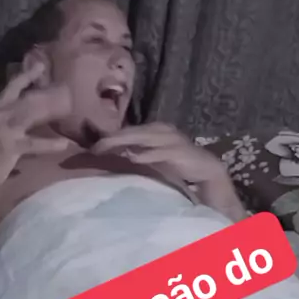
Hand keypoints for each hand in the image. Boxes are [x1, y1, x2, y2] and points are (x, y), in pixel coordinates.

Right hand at [0, 50, 71, 188]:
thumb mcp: (1, 128)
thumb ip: (15, 116)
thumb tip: (37, 108)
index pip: (13, 87)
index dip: (27, 75)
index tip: (41, 65)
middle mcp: (0, 115)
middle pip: (26, 98)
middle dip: (45, 92)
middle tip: (65, 87)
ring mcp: (4, 130)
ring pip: (30, 115)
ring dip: (50, 111)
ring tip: (69, 107)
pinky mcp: (10, 146)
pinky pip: (33, 144)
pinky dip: (49, 144)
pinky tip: (64, 144)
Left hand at [92, 123, 225, 184]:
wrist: (206, 169)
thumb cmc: (177, 163)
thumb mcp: (154, 157)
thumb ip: (136, 153)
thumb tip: (113, 155)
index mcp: (153, 129)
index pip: (127, 131)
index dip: (109, 138)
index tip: (91, 147)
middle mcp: (161, 130)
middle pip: (131, 132)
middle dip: (111, 140)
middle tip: (93, 148)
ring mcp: (171, 139)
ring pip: (142, 138)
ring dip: (123, 142)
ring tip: (105, 148)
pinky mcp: (180, 151)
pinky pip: (160, 152)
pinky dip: (147, 154)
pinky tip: (133, 158)